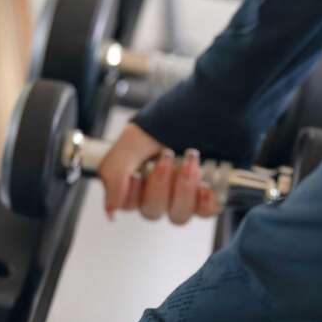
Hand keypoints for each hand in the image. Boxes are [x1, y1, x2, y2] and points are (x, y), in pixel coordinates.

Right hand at [98, 122, 219, 222]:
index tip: (137, 174)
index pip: (128, 204)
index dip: (131, 194)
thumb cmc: (171, 118)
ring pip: (178, 216)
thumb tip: (110, 211)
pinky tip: (205, 185)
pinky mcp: (211, 194)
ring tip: (189, 161)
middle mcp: (161, 190)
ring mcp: (186, 194)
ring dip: (182, 190)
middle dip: (158, 186)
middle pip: (152, 211)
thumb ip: (115, 174)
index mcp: (138, 178)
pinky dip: (204, 202)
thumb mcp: (133, 140)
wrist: (210, 104)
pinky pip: (206, 212)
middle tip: (166, 156)